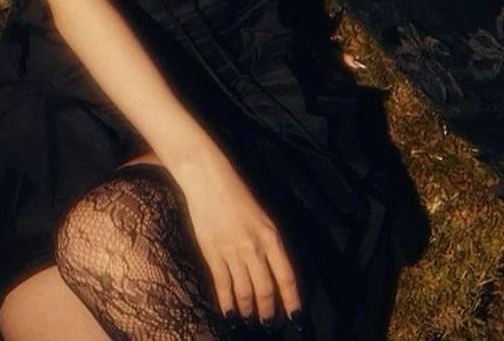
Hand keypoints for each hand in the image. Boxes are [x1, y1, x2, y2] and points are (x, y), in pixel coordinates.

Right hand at [174, 150, 301, 325]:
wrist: (207, 178)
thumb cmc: (236, 193)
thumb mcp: (262, 217)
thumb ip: (269, 243)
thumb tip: (274, 271)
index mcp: (271, 236)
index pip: (286, 277)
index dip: (292, 301)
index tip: (296, 318)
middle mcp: (254, 248)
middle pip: (266, 289)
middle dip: (268, 311)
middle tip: (269, 324)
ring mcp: (233, 252)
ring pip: (245, 291)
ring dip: (247, 310)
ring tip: (248, 320)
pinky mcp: (213, 254)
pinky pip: (223, 285)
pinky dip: (226, 302)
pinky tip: (228, 313)